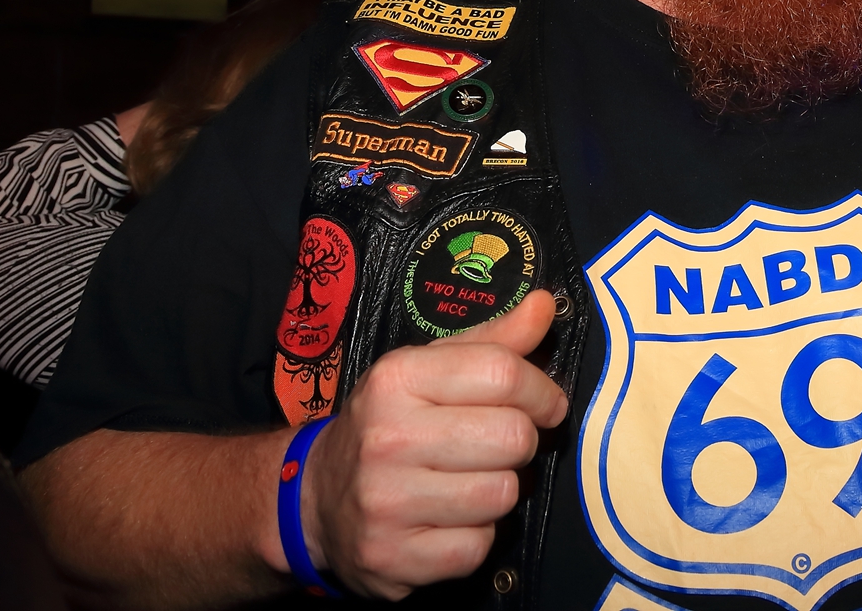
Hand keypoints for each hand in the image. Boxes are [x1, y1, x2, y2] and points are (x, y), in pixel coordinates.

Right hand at [299, 290, 566, 598]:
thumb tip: (545, 305)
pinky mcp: (390, 557)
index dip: (542, 391)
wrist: (315, 499)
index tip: (546, 404)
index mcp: (397, 378)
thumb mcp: (431, 369)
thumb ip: (493, 340)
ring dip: (499, 489)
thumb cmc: (391, 423)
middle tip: (497, 446)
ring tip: (468, 480)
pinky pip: (478, 547)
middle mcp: (386, 437)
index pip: (504, 374)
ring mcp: (385, 502)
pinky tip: (448, 519)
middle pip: (513, 437)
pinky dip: (476, 536)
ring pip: (502, 494)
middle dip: (519, 443)